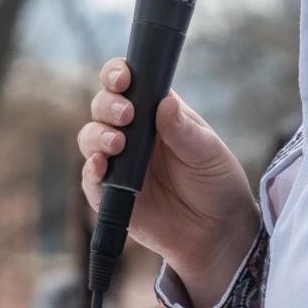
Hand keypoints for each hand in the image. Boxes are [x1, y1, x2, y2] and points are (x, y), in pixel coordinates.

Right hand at [79, 58, 259, 293]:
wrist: (217, 232)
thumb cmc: (216, 183)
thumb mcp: (209, 153)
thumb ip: (185, 131)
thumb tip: (165, 103)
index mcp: (156, 113)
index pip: (128, 83)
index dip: (117, 74)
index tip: (123, 79)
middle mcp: (132, 133)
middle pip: (103, 107)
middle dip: (107, 105)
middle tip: (126, 116)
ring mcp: (119, 163)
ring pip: (90, 138)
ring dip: (97, 136)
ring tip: (117, 144)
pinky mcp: (111, 194)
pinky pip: (91, 180)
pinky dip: (91, 171)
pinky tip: (100, 167)